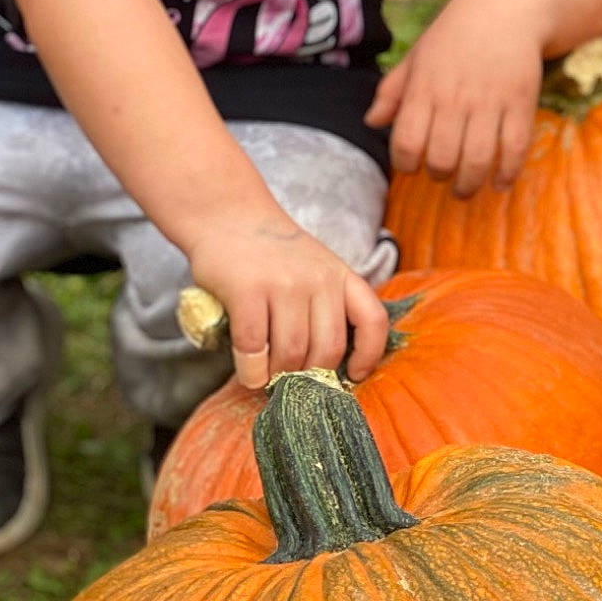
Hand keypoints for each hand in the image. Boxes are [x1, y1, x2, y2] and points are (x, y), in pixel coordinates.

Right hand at [188, 215, 389, 387]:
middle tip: (293, 384)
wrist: (228, 216)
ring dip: (278, 377)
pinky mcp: (248, 290)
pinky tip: (249, 374)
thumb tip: (324, 365)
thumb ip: (325, 304)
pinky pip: (253, 346)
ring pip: (292, 352)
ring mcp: (285, 284)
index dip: (369, 355)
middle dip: (311, 377)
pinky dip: (251, 370)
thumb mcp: (316, 268)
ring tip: (268, 379)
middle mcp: (320, 280)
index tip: (355, 376)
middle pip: (328, 349)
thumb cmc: (272, 253)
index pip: (373, 320)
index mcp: (342, 276)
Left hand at [364, 0, 548, 197]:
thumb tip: (372, 122)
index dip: (405, 163)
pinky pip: (515, 148)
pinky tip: (500, 182)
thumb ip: (393, 90)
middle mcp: (455, 98)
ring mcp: (491, 102)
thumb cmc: (455, 34)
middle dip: (438, 176)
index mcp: (425, 87)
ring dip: (469, 184)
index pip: (405, 141)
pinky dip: (508, 173)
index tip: (411, 166)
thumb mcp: (417, 56)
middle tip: (442, 175)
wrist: (506, 7)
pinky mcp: (521, 103)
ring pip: (477, 159)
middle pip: (441, 157)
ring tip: (466, 189)